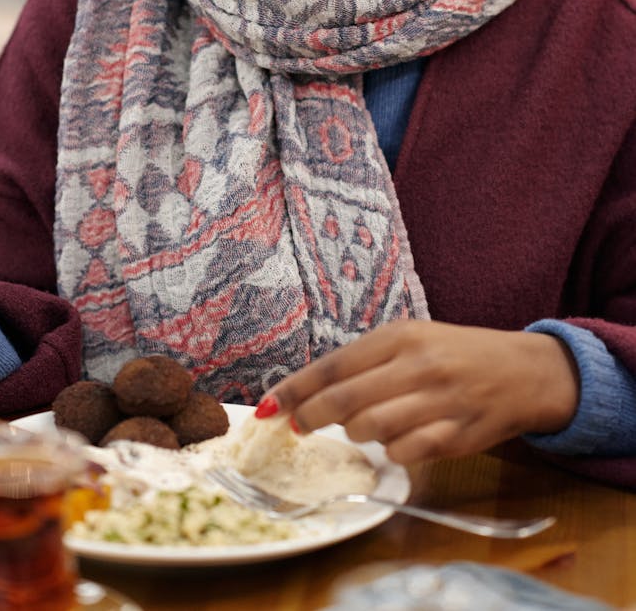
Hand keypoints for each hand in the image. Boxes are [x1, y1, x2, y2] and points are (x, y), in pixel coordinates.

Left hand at [260, 321, 579, 463]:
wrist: (524, 372)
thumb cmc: (456, 354)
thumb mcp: (413, 340)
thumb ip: (368, 363)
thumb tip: (312, 392)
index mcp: (401, 336)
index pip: (334, 365)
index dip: (295, 389)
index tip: (266, 407)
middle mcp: (418, 366)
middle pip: (344, 400)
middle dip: (311, 417)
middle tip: (298, 426)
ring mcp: (438, 402)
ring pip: (370, 429)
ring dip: (355, 434)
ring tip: (360, 428)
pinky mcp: (456, 436)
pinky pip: (404, 453)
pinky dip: (391, 452)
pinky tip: (397, 441)